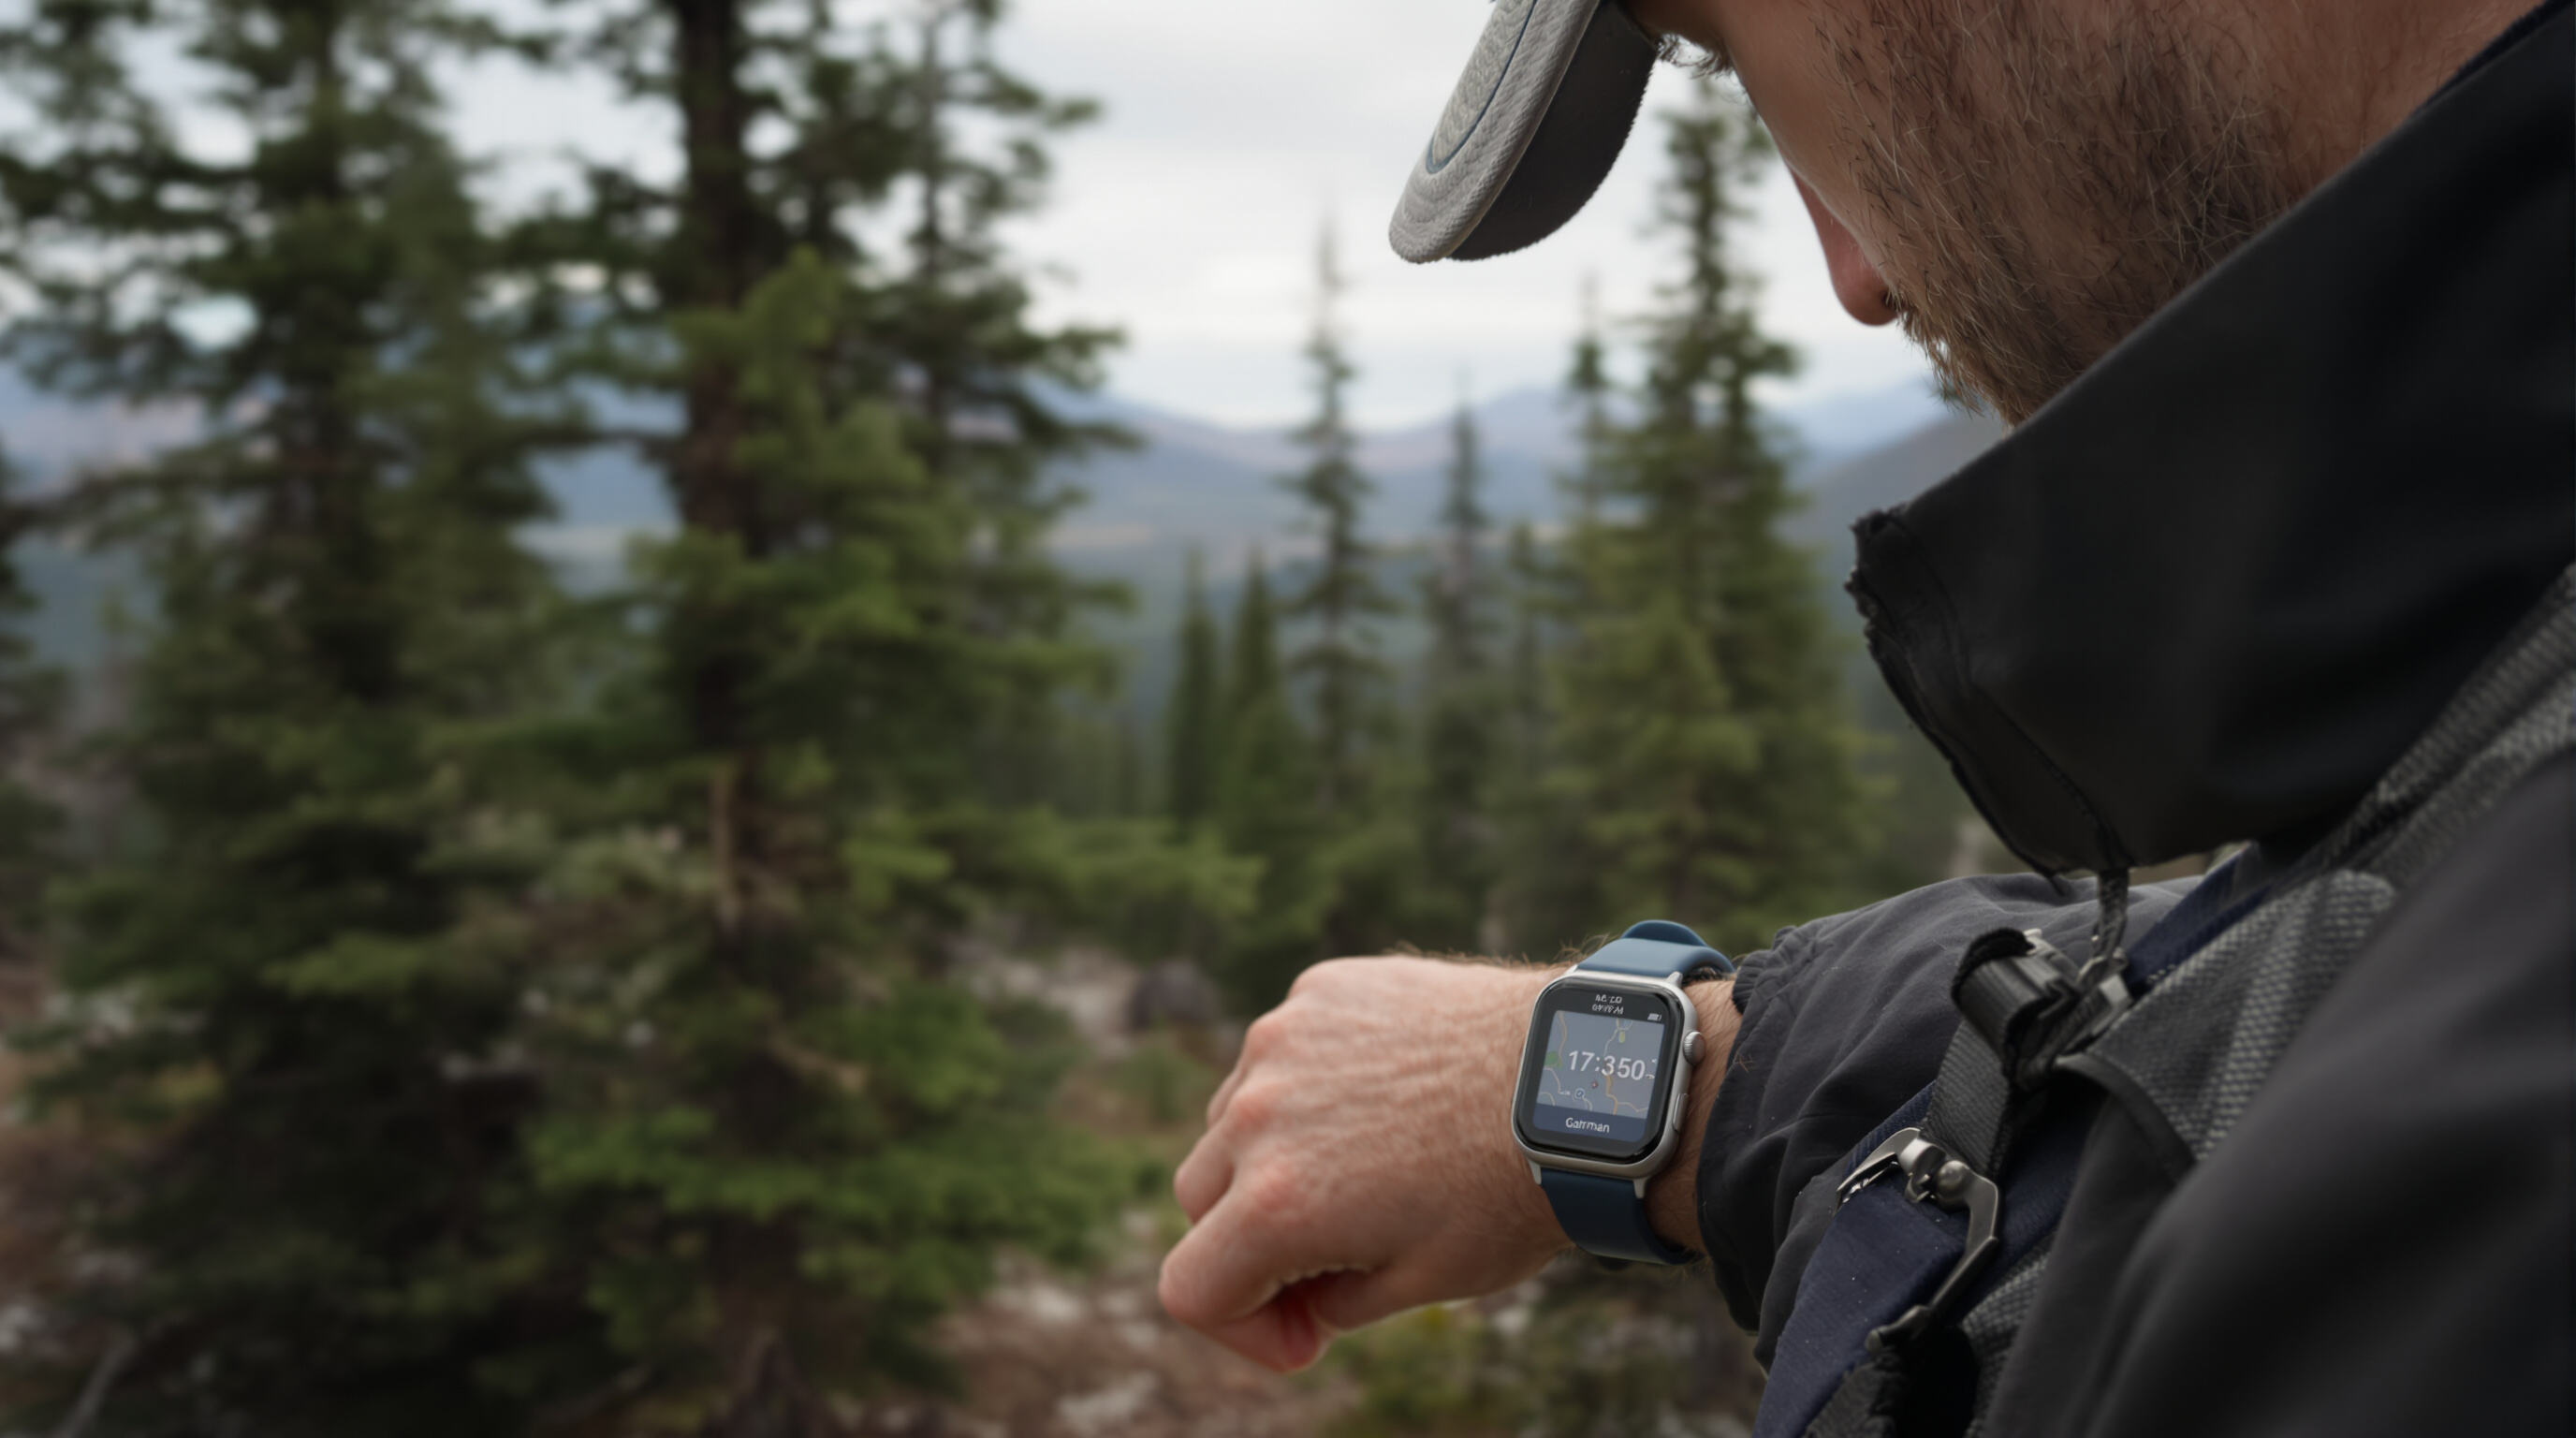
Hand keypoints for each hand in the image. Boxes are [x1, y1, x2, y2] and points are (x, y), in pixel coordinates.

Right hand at [1158, 957, 1567, 1371]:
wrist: (1579, 1079)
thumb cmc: (1510, 1192)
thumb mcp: (1419, 1282)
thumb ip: (1326, 1301)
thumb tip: (1291, 1294)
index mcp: (1276, 1205)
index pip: (1188, 1288)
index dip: (1241, 1328)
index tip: (1307, 1333)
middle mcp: (1257, 1116)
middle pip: (1199, 1198)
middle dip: (1250, 1238)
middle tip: (1336, 1253)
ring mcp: (1282, 1041)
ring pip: (1233, 1118)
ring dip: (1273, 1152)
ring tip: (1372, 1164)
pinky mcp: (1318, 991)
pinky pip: (1282, 1053)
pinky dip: (1312, 1084)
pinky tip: (1390, 1098)